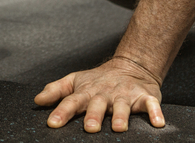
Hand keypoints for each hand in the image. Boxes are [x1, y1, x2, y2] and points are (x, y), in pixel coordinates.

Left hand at [34, 57, 164, 132]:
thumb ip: (56, 91)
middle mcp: (105, 93)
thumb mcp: (74, 82)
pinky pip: (151, 105)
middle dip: (94, 115)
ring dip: (121, 116)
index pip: (71, 101)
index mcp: (87, 92)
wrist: (130, 66)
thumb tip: (37, 101)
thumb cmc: (98, 80)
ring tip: (119, 128)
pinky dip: (155, 112)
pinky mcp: (145, 97)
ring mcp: (125, 95)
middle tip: (89, 128)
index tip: (53, 123)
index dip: (61, 112)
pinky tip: (157, 123)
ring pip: (123, 106)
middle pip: (98, 104)